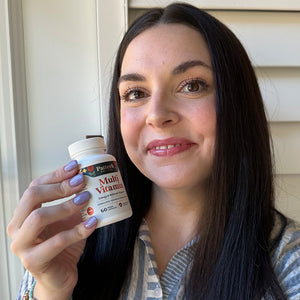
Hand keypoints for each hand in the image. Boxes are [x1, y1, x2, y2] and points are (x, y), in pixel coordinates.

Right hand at [7, 160, 97, 298]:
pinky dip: (78, 230)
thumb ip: (74, 200)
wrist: (61, 274)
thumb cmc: (64, 242)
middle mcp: (18, 226)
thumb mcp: (69, 217)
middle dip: (60, 186)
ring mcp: (22, 244)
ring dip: (66, 205)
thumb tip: (91, 178)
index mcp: (24, 213)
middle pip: (33, 196)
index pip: (35, 186)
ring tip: (87, 198)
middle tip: (82, 181)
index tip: (76, 167)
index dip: (56, 175)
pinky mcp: (33, 261)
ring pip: (39, 217)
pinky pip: (57, 241)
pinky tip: (93, 222)